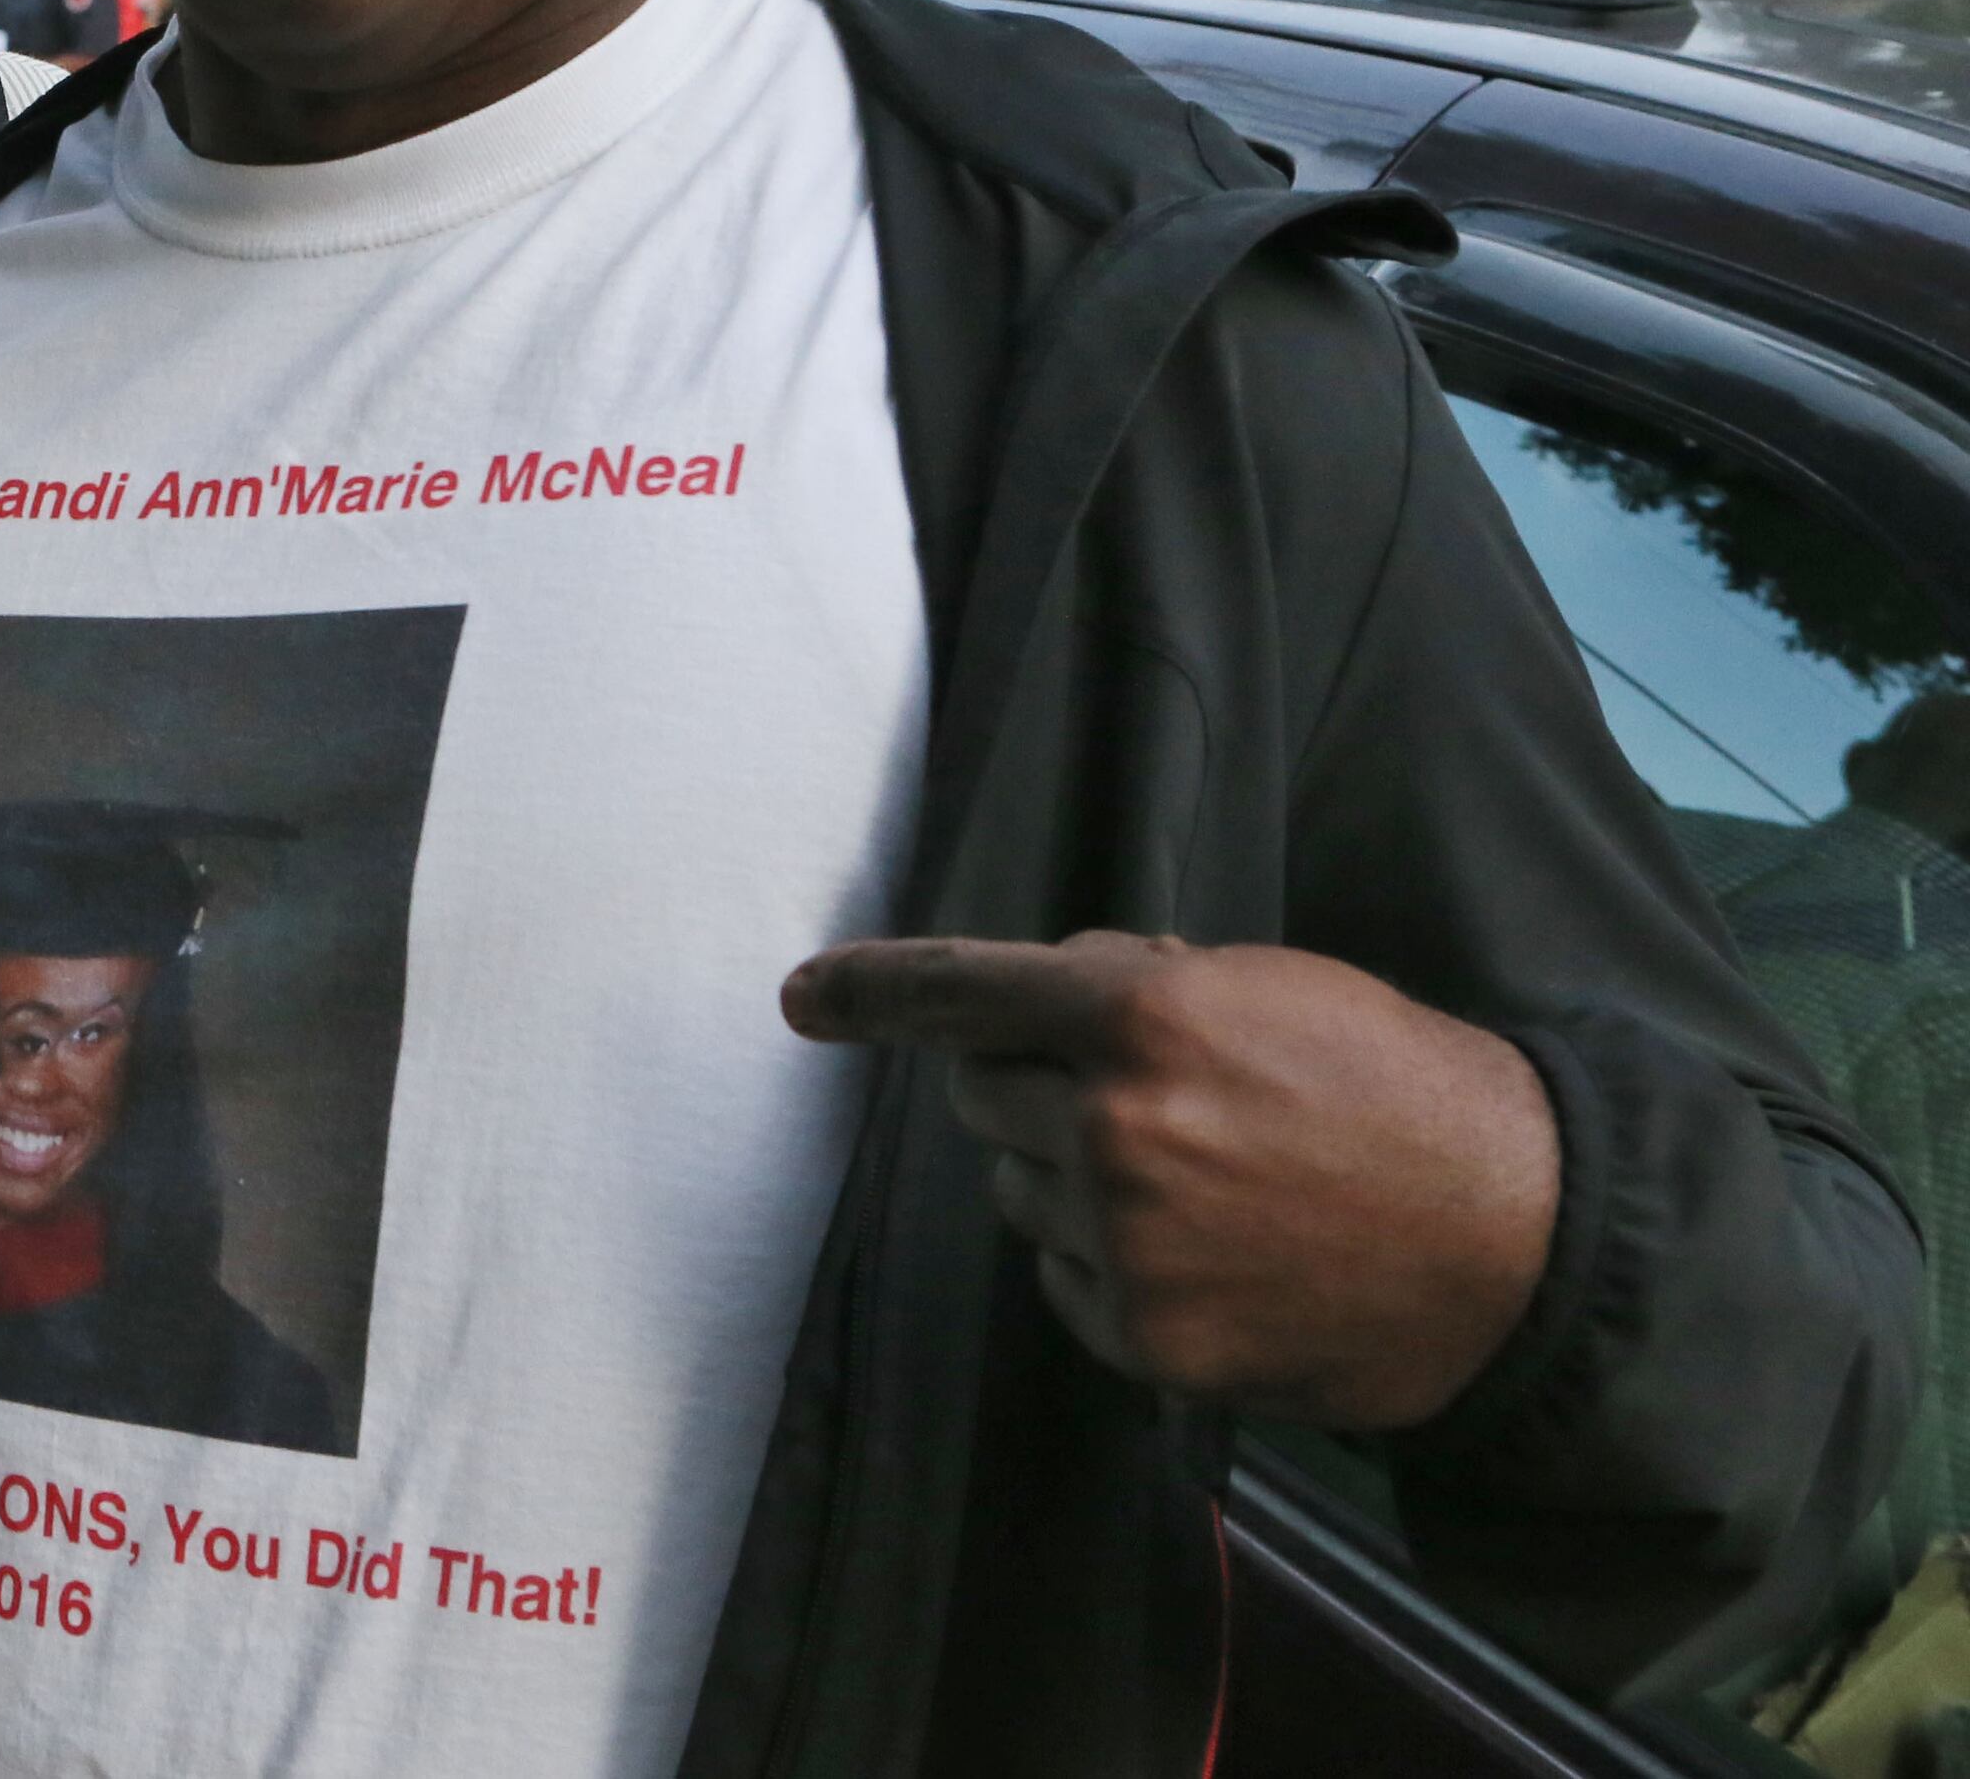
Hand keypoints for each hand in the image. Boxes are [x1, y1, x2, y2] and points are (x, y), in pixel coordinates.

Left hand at [780, 932, 1557, 1431]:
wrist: (1511, 1238)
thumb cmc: (1392, 1085)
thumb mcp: (1268, 986)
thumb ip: (1135, 982)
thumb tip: (1027, 1001)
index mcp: (1143, 1016)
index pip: (961, 994)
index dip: (870, 992)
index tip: (805, 998)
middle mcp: (1115, 1127)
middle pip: (982, 1095)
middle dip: (1033, 1086)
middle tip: (1142, 1097)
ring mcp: (1124, 1240)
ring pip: (1018, 1189)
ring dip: (1074, 1178)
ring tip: (1205, 1181)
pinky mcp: (1146, 1336)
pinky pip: (1061, 1279)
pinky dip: (1107, 1264)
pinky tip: (1209, 1251)